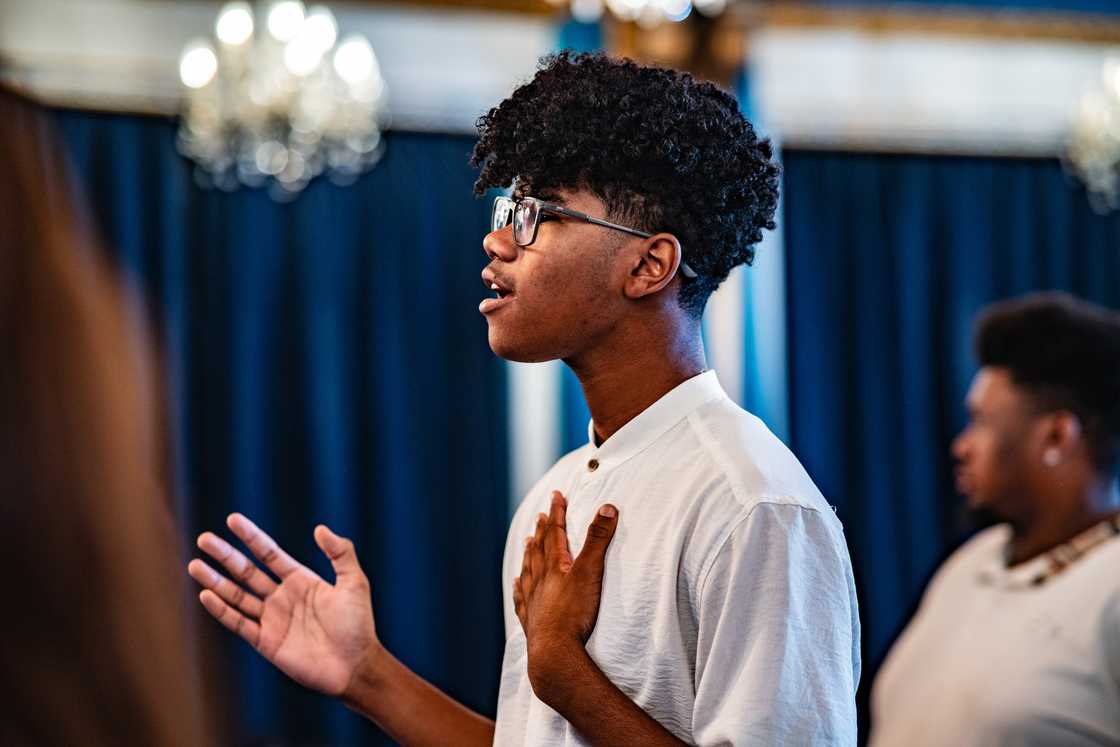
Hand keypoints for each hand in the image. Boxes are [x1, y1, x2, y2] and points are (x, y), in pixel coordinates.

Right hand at [188, 514, 377, 696]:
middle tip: (204, 539)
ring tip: (195, 564)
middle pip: (247, 571)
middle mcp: (282, 597)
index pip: (269, 553)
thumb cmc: (358, 624)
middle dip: (225, 555)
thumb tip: (319, 528)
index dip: (251, 537)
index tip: (232, 519)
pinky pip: (239, 623)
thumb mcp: (354, 582)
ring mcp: (272, 619)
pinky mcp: (266, 642)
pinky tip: (206, 595)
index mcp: (301, 580)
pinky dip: (222, 610)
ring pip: (237, 595)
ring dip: (216, 581)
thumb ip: (340, 553)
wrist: (355, 665)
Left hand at [513, 492, 618, 699]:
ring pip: (528, 571)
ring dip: (529, 554)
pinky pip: (522, 600)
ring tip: (527, 542)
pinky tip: (516, 585)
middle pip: (539, 549)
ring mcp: (533, 601)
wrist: (554, 653)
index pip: (555, 532)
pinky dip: (519, 589)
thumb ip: (598, 540)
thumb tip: (607, 508)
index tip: (556, 496)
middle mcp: (540, 580)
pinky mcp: (532, 622)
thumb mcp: (591, 572)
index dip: (557, 512)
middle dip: (542, 530)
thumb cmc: (574, 613)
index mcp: (554, 566)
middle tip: (540, 516)